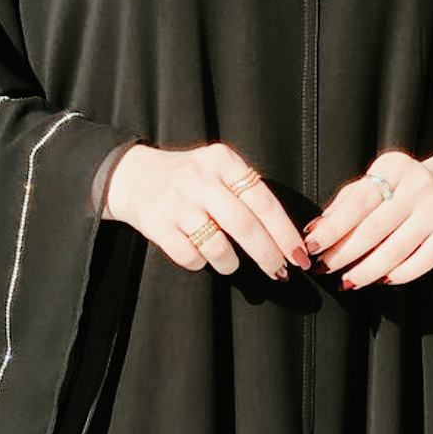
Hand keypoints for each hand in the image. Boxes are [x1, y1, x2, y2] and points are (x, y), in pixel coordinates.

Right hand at [104, 141, 311, 281]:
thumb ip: (246, 193)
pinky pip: (191, 257)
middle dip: (268, 255)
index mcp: (223, 161)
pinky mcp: (158, 224)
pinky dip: (201, 263)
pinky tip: (199, 255)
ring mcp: (178, 202)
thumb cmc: (187, 180)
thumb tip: (283, 237)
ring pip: (218, 247)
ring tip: (230, 263)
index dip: (284, 233)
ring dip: (230, 264)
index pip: (264, 201)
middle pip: (245, 226)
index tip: (299, 255)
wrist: (133, 176)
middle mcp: (200, 178)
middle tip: (280, 272)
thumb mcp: (217, 170)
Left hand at [304, 145, 432, 289]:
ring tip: (347, 281)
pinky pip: (420, 263)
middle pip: (373, 230)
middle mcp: (418, 186)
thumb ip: (347, 202)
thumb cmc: (403, 188)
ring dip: (365, 272)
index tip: (312, 246)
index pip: (357, 203)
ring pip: (394, 251)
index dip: (332, 229)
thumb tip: (317, 229)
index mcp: (395, 167)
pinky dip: (397, 276)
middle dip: (343, 254)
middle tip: (324, 268)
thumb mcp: (377, 181)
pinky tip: (380, 280)